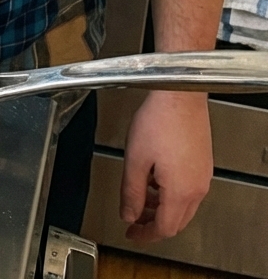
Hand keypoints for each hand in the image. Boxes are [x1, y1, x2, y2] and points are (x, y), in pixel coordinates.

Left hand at [120, 90, 212, 242]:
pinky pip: (188, 190)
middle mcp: (197, 187)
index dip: (145, 236)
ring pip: (183, 206)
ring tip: (141, 198)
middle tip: (134, 221)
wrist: (179, 95)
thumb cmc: (159, 119)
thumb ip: (131, 191)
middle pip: (176, 221)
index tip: (131, 234)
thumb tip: (129, 214)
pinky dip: (170, 194)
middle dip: (153, 225)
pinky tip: (155, 179)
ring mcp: (202, 175)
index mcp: (181, 191)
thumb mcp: (135, 158)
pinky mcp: (202, 163)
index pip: (164, 228)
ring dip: (162, 209)